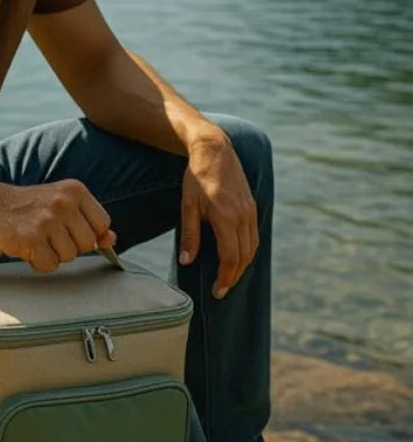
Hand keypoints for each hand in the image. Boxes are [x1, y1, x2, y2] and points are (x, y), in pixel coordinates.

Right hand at [0, 180, 116, 272]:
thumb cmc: (26, 206)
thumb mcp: (61, 204)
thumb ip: (88, 221)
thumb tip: (111, 239)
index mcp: (75, 190)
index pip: (102, 223)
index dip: (87, 233)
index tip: (69, 230)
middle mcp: (63, 203)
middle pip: (87, 243)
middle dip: (70, 246)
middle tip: (49, 236)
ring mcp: (47, 221)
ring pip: (69, 256)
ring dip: (53, 255)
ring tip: (37, 240)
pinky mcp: (31, 239)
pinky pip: (49, 265)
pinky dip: (38, 263)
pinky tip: (28, 248)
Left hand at [179, 130, 257, 298]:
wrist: (215, 150)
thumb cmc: (196, 177)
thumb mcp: (188, 206)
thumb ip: (189, 235)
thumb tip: (187, 261)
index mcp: (226, 217)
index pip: (230, 257)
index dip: (225, 278)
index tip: (217, 291)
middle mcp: (243, 216)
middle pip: (244, 257)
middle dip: (233, 277)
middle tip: (221, 290)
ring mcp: (251, 211)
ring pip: (252, 248)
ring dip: (242, 266)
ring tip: (228, 277)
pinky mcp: (252, 207)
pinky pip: (254, 236)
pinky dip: (247, 251)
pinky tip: (236, 257)